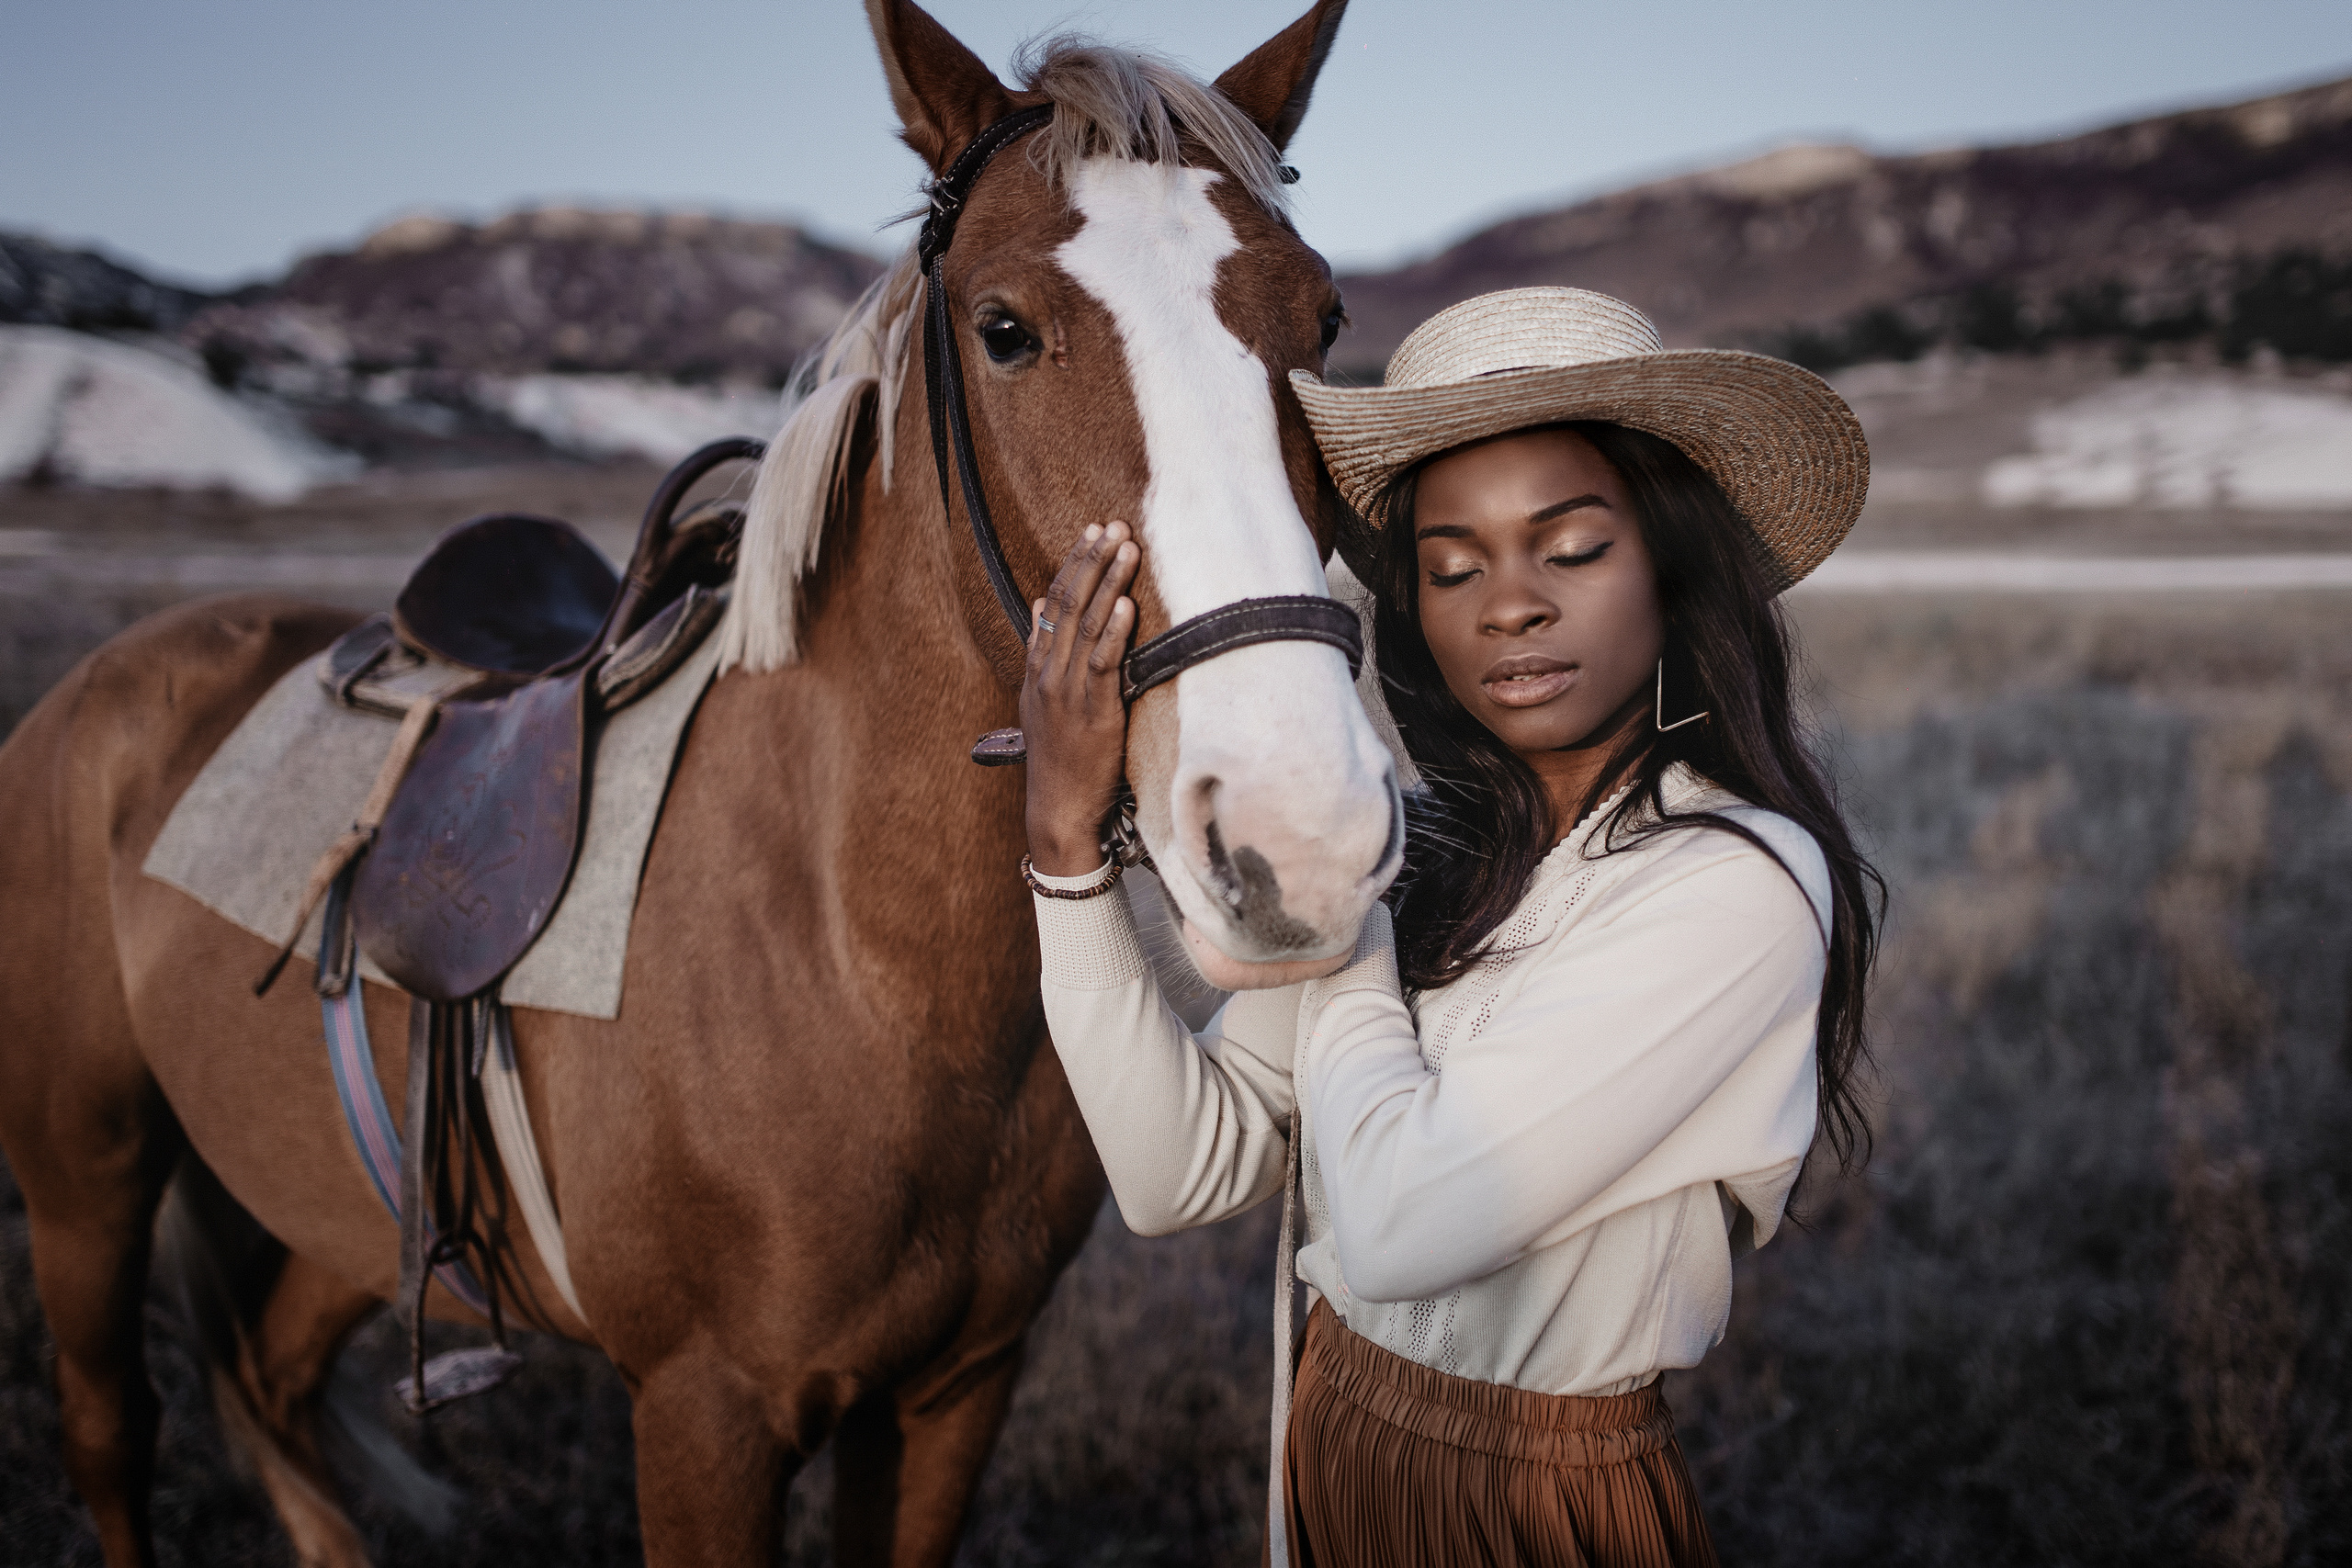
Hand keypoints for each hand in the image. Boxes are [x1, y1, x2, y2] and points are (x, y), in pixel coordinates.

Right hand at [1021, 521, 1139, 875]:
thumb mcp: (1040, 700)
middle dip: (1093, 561)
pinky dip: (1115, 632)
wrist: (1058, 810)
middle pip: (1070, 604)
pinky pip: (1102, 664)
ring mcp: (1068, 692)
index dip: (1074, 563)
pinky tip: (1127, 605)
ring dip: (1109, 583)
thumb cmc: (1059, 758)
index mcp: (1038, 668)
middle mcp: (1049, 674)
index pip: (1055, 602)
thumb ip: (1041, 651)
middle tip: (1114, 525)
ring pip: (1088, 627)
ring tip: (1127, 547)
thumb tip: (1043, 603)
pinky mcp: (1093, 713)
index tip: (1092, 530)